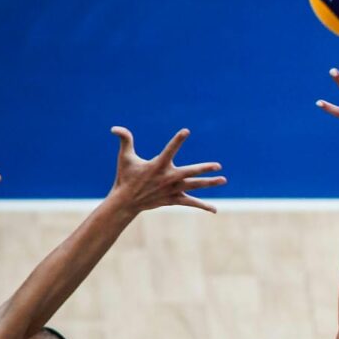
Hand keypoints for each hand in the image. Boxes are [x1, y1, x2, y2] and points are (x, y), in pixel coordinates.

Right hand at [108, 127, 224, 212]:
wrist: (126, 202)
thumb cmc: (126, 177)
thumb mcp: (124, 158)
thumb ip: (124, 140)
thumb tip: (115, 128)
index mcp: (158, 165)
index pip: (170, 150)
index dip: (177, 140)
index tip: (186, 131)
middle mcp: (168, 178)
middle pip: (190, 172)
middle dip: (204, 169)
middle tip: (218, 166)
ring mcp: (172, 190)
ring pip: (194, 186)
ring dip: (209, 183)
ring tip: (223, 180)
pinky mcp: (174, 199)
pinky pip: (191, 203)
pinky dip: (203, 206)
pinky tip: (215, 210)